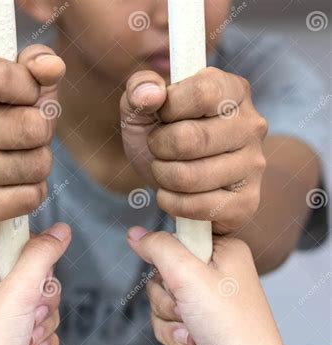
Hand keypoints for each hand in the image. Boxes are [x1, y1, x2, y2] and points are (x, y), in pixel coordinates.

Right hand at [0, 45, 65, 238]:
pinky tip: (14, 189)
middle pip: (31, 126)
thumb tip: (52, 67)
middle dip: (43, 134)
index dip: (31, 89)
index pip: (1, 75)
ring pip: (36, 164)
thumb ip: (38, 66)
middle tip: (28, 139)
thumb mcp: (23, 89)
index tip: (27, 98)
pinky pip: (29, 197)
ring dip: (39, 166)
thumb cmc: (7, 129)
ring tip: (19, 163)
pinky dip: (33, 194)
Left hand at [0, 223, 70, 344]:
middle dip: (41, 298)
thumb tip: (60, 231)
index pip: (16, 240)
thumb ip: (41, 256)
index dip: (32, 260)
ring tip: (24, 336)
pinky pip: (43, 321)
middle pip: (36, 271)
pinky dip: (42, 336)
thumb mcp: (17, 294)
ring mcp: (0, 309)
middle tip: (27, 313)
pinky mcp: (13, 330)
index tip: (32, 279)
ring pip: (43, 298)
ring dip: (42, 321)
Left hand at [121, 67, 267, 234]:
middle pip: (190, 139)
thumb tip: (150, 94)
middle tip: (159, 149)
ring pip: (189, 177)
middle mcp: (251, 126)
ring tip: (166, 171)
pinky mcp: (246, 202)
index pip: (202, 93)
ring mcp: (253, 166)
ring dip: (162, 177)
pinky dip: (171, 203)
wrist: (175, 179)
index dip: (169, 109)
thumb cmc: (161, 136)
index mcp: (233, 90)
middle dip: (158, 148)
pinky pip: (196, 207)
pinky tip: (172, 195)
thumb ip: (139, 88)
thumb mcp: (143, 107)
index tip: (163, 117)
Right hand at [128, 227, 282, 344]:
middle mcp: (216, 277)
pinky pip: (170, 332)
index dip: (167, 265)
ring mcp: (208, 306)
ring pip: (163, 310)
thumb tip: (136, 234)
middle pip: (163, 280)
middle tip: (186, 312)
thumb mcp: (189, 275)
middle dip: (167, 305)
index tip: (175, 279)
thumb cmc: (232, 327)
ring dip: (170, 328)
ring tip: (191, 338)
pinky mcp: (202, 331)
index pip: (176, 243)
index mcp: (221, 253)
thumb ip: (159, 248)